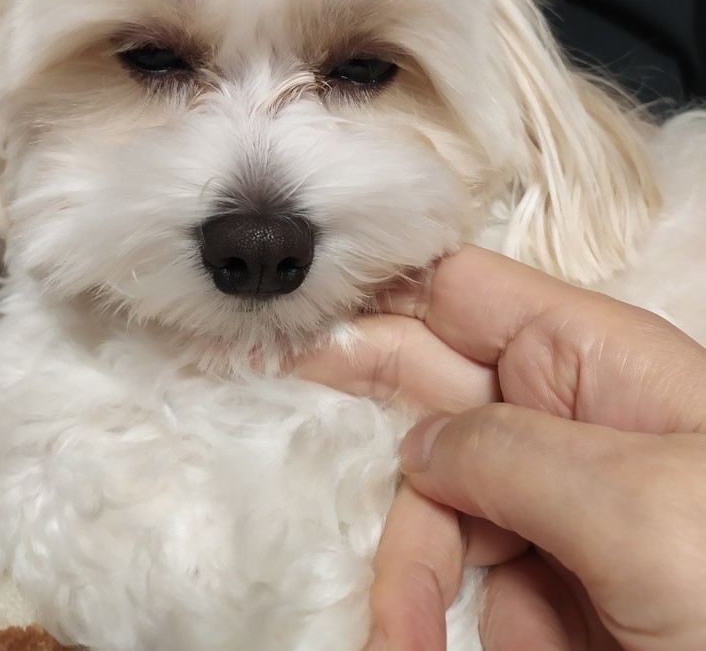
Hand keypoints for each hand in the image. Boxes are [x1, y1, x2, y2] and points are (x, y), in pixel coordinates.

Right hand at [298, 246, 705, 650]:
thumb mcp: (636, 502)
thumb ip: (508, 453)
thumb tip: (415, 445)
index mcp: (590, 359)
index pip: (460, 293)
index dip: (376, 295)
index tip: (288, 320)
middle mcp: (559, 418)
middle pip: (422, 393)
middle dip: (356, 420)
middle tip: (274, 429)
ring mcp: (545, 508)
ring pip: (425, 500)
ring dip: (400, 565)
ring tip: (399, 638)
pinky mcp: (539, 591)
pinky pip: (451, 580)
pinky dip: (420, 615)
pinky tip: (412, 643)